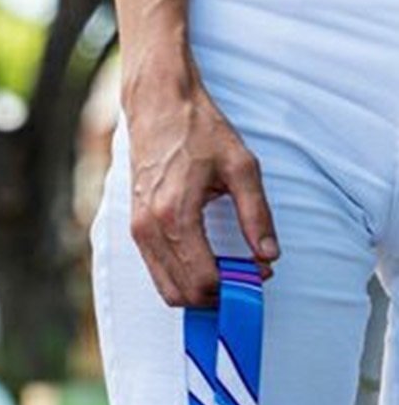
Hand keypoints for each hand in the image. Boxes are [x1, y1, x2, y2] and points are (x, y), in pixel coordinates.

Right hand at [124, 61, 278, 306]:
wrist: (158, 108)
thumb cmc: (199, 132)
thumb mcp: (241, 167)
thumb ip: (257, 215)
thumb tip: (268, 256)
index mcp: (176, 216)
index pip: (204, 279)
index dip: (235, 287)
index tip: (259, 276)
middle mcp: (150, 231)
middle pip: (184, 293)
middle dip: (218, 296)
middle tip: (246, 280)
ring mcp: (139, 234)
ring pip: (167, 290)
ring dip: (200, 292)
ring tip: (230, 275)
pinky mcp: (136, 232)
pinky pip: (158, 274)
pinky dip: (184, 280)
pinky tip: (207, 265)